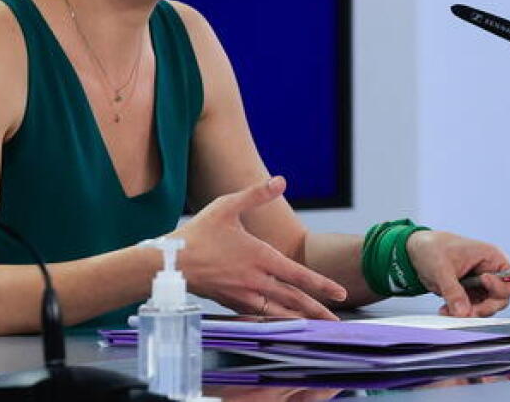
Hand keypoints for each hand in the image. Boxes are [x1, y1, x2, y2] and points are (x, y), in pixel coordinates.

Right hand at [169, 176, 346, 318]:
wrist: (169, 263)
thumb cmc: (198, 233)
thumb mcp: (227, 206)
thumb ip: (257, 194)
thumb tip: (281, 180)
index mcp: (260, 258)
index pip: (298, 275)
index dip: (322, 285)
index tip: (341, 293)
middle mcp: (255, 281)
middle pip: (293, 300)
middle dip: (318, 311)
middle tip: (337, 323)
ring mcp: (243, 296)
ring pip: (279, 313)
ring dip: (301, 320)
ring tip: (318, 328)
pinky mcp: (232, 304)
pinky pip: (261, 316)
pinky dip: (277, 322)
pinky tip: (285, 324)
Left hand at [405, 230, 509, 316]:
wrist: (417, 252)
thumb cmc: (433, 249)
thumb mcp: (441, 268)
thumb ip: (453, 291)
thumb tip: (463, 313)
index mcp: (492, 258)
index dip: (503, 287)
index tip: (483, 281)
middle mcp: (491, 273)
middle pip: (503, 299)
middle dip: (485, 308)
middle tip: (466, 311)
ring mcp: (481, 286)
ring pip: (488, 308)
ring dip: (470, 313)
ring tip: (447, 310)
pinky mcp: (470, 295)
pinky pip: (472, 310)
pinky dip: (460, 314)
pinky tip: (445, 310)